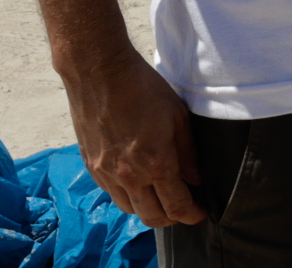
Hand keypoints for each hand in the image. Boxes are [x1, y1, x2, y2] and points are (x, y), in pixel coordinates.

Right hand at [63, 50, 205, 228]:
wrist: (99, 73)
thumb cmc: (142, 88)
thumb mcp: (177, 115)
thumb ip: (187, 152)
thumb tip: (196, 178)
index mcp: (156, 164)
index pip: (176, 206)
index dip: (192, 215)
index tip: (200, 214)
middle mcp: (129, 176)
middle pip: (152, 217)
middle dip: (172, 219)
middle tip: (183, 209)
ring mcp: (106, 174)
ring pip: (130, 210)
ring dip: (148, 210)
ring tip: (161, 198)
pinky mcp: (91, 167)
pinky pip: (112, 194)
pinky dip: (128, 197)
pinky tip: (137, 184)